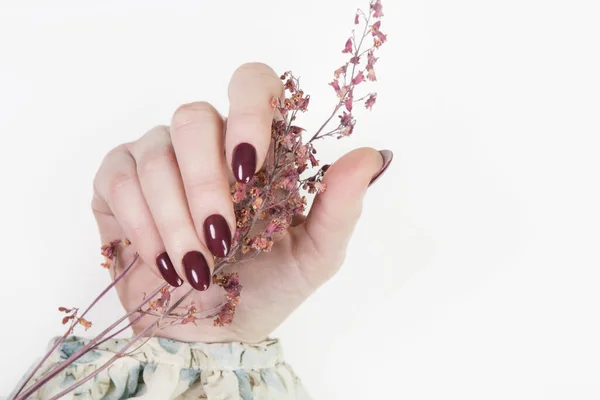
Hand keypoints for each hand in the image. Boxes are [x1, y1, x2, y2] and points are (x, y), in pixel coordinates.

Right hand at [91, 62, 391, 342]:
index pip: (252, 86)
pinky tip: (161, 261)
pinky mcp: (118, 181)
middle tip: (221, 239)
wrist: (208, 333)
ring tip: (194, 268)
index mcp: (258, 149)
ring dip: (173, 218)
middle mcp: (206, 143)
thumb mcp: (313, 256)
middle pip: (193, 117)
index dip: (248, 111)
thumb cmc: (263, 289)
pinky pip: (118, 177)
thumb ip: (340, 207)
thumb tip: (373, 155)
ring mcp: (159, 157)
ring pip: (155, 153)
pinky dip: (140, 224)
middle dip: (204, 183)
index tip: (248, 167)